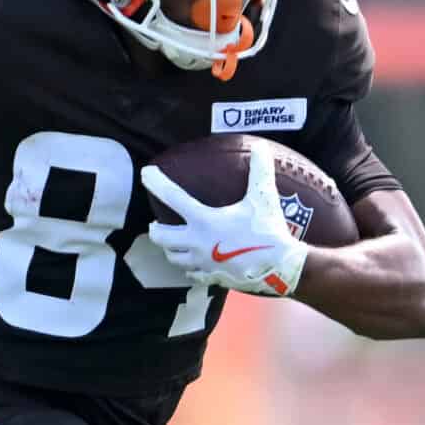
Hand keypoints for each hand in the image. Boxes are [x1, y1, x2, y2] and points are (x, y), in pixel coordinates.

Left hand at [140, 144, 309, 297]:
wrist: (280, 267)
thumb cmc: (269, 230)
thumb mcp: (263, 197)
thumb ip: (260, 170)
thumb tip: (261, 146)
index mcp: (204, 220)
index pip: (172, 196)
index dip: (156, 182)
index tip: (145, 173)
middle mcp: (197, 242)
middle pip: (160, 237)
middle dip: (156, 229)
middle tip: (157, 223)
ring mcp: (202, 262)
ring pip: (173, 258)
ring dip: (170, 249)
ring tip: (174, 243)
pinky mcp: (211, 277)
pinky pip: (192, 275)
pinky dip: (189, 268)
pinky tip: (194, 264)